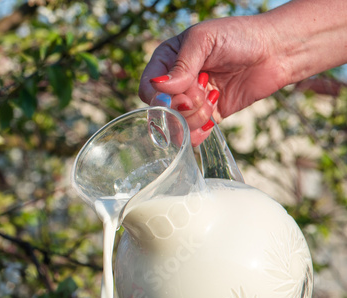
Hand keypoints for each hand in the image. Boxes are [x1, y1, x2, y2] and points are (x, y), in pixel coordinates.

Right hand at [139, 15, 285, 144]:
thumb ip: (180, 65)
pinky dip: (199, 134)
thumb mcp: (204, 40)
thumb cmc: (240, 36)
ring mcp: (191, 102)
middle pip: (163, 110)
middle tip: (205, 89)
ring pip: (177, 126)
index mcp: (168, 60)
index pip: (148, 88)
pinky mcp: (207, 117)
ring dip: (195, 118)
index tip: (182, 95)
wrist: (275, 52)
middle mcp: (176, 83)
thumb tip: (160, 89)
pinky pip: (192, 136)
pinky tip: (212, 119)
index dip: (160, 97)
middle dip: (184, 105)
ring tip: (215, 98)